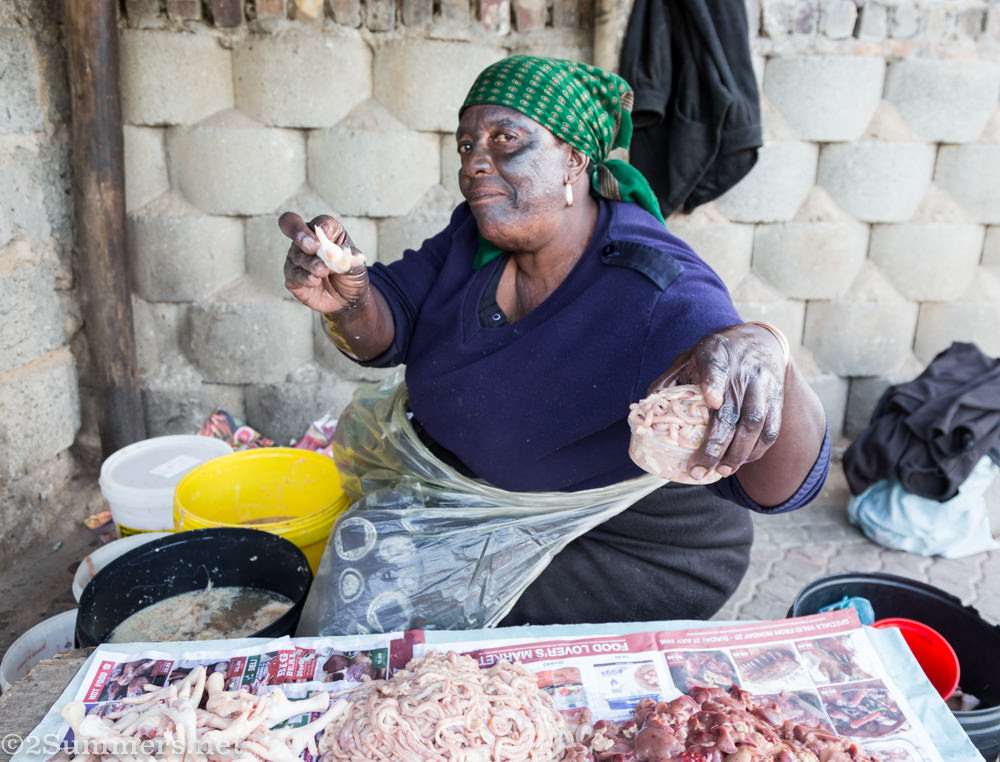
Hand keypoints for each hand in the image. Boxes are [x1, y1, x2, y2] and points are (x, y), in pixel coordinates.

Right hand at [279, 211, 368, 313]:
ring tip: (323, 271)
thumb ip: (346, 255)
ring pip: (296, 255)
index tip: (331, 238)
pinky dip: (305, 278)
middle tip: (314, 247)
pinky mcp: (293, 278)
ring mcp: (296, 258)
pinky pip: (293, 275)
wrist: (350, 298)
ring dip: (311, 263)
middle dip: (301, 234)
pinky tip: (315, 281)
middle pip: (293, 226)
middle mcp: (305, 241)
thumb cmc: (350, 273)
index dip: (324, 227)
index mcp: (324, 232)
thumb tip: (333, 251)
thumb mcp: (356, 262)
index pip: (320, 222)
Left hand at [648, 323, 786, 479]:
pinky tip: (740, 462)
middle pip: (733, 410)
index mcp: (715, 354)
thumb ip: (668, 382)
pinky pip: (771, 429)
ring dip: (737, 453)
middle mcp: (742, 371)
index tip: (712, 400)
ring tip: (721, 471)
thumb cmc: (714, 356)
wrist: (757, 342)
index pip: (715, 367)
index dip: (713, 384)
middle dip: (716, 444)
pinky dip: (756, 450)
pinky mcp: (776, 400)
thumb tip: (647, 412)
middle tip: (699, 469)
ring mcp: (762, 386)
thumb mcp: (687, 358)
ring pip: (754, 423)